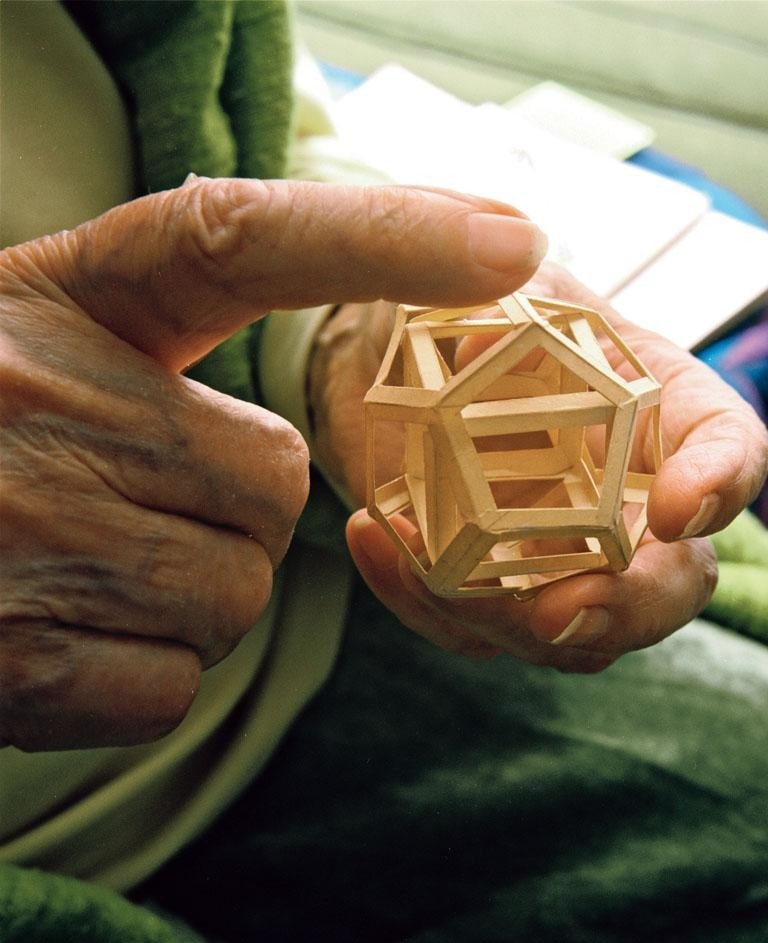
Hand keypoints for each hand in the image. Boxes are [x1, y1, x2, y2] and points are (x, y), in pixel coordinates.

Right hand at [0, 177, 546, 748]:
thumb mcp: (42, 344)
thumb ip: (164, 359)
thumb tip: (295, 440)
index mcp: (62, 300)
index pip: (246, 236)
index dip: (389, 231)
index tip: (513, 236)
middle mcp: (43, 396)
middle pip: (272, 487)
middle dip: (223, 515)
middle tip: (120, 505)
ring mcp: (23, 528)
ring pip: (232, 596)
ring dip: (176, 600)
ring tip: (69, 569)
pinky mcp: (8, 658)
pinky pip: (167, 684)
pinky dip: (124, 679)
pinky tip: (43, 635)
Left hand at [316, 263, 767, 671]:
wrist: (391, 354)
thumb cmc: (465, 305)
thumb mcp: (482, 273)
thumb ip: (490, 271)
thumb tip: (504, 277)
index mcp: (657, 407)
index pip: (730, 447)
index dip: (724, 483)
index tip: (680, 507)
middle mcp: (625, 495)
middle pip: (672, 580)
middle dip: (629, 608)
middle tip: (562, 613)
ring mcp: (561, 551)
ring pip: (575, 630)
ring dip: (507, 621)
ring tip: (421, 563)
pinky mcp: (492, 584)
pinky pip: (477, 626)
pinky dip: (427, 602)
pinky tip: (372, 538)